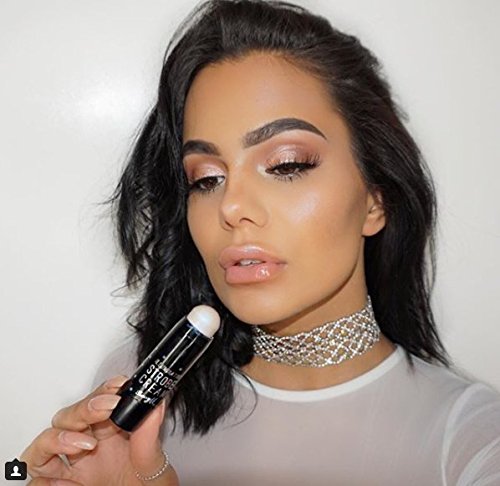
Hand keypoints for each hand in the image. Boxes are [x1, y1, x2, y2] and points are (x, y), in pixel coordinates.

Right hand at [20, 375, 178, 485]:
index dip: (104, 390)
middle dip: (85, 408)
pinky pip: (36, 481)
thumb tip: (154, 406)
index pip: (98, 403)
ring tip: (84, 444)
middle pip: (68, 417)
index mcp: (110, 436)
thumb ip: (150, 437)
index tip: (117, 386)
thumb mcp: (154, 465)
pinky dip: (42, 478)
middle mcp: (87, 449)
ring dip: (57, 437)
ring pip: (44, 443)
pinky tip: (66, 481)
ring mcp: (72, 471)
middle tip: (106, 409)